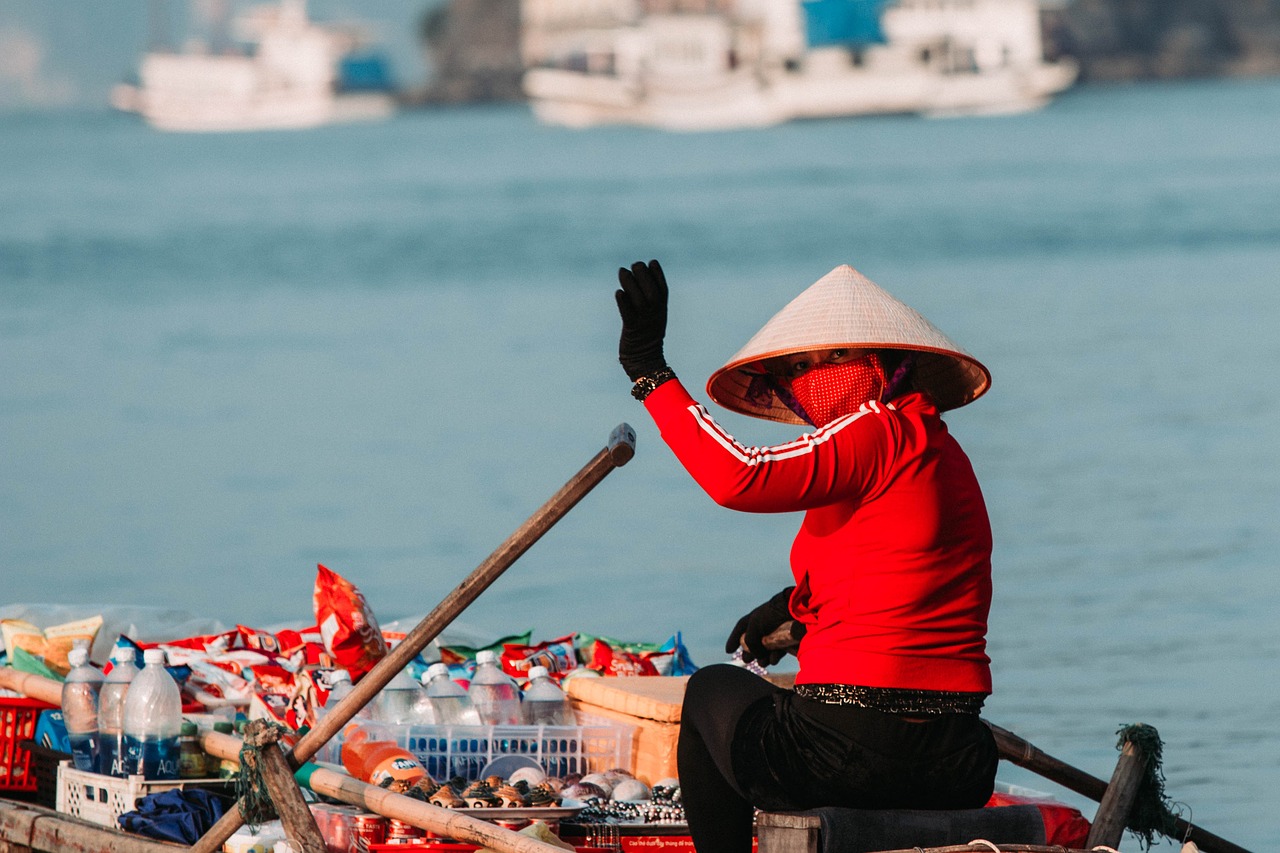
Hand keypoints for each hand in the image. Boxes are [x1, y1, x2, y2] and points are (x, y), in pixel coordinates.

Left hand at [615, 259, 668, 380]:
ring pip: (638, 299)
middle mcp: (654, 314)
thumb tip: (639, 278)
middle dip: (643, 275)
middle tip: (634, 265)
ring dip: (630, 283)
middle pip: (651, 291)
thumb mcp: (654, 315)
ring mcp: (643, 322)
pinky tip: (618, 292)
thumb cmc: (647, 334)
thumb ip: (650, 298)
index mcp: (662, 309)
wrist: (645, 359)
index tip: (651, 262)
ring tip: (622, 271)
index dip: (658, 274)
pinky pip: (627, 314)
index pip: (663, 287)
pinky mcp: (631, 329)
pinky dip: (623, 302)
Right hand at [725, 587, 805, 665]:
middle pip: (754, 643)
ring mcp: (776, 634)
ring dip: (762, 657)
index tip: (728, 651)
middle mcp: (764, 626)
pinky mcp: (787, 641)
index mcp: (754, 619)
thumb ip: (749, 642)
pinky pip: (778, 652)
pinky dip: (774, 657)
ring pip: (766, 650)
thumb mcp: (754, 626)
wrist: (795, 612)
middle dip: (750, 653)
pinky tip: (772, 660)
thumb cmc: (772, 615)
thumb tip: (754, 656)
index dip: (734, 639)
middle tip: (747, 660)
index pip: (741, 629)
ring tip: (762, 662)